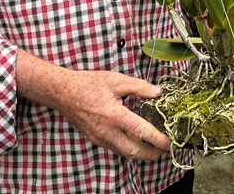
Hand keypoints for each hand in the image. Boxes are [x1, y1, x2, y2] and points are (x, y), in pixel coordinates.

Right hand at [16, 50, 169, 159]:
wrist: (63, 92)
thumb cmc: (88, 84)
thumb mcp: (116, 80)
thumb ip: (139, 87)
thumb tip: (158, 92)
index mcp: (114, 115)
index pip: (142, 132)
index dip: (158, 139)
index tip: (170, 142)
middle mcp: (107, 131)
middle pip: (135, 151)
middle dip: (153, 153)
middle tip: (166, 148)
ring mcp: (100, 138)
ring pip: (125, 153)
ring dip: (142, 153)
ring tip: (155, 147)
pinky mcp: (95, 139)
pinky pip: (116, 148)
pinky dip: (129, 148)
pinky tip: (136, 141)